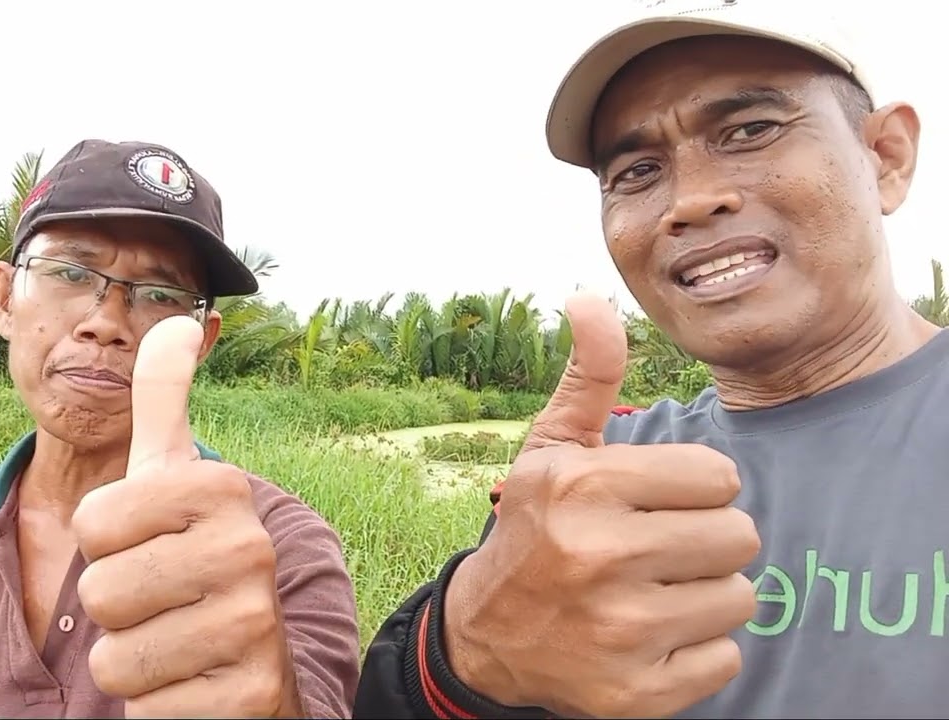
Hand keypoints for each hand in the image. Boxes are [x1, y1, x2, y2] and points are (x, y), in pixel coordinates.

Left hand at [73, 316, 301, 718]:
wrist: (252, 660)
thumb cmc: (191, 560)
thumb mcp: (175, 481)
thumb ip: (165, 403)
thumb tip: (176, 323)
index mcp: (222, 491)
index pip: (93, 522)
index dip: (103, 543)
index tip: (147, 542)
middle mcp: (250, 552)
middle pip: (101, 591)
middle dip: (116, 608)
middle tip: (162, 601)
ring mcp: (255, 628)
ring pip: (116, 658)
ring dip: (132, 661)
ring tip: (175, 644)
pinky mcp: (250, 698)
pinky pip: (145, 710)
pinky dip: (156, 707)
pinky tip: (192, 686)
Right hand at [443, 291, 760, 717]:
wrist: (486, 636)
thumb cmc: (534, 528)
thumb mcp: (552, 449)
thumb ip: (588, 376)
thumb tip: (587, 297)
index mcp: (582, 485)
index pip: (719, 478)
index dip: (692, 490)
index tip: (652, 504)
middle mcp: (598, 555)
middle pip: (739, 536)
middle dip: (705, 541)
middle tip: (655, 551)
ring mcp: (618, 629)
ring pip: (739, 597)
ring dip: (704, 595)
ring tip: (652, 592)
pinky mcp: (635, 691)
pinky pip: (726, 658)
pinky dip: (696, 650)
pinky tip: (649, 638)